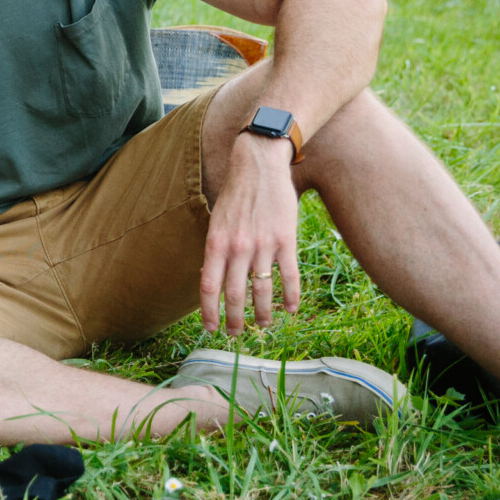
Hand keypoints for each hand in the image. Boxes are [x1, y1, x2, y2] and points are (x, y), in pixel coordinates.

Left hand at [198, 135, 301, 333]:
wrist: (259, 165)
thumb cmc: (235, 195)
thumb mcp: (216, 221)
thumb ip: (215, 250)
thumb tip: (211, 281)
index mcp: (216, 242)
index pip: (208, 286)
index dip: (209, 312)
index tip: (211, 328)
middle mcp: (237, 247)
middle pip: (235, 295)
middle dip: (236, 320)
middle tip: (237, 334)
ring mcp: (262, 244)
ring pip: (262, 291)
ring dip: (263, 313)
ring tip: (263, 325)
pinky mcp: (285, 240)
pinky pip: (289, 276)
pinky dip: (291, 297)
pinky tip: (291, 309)